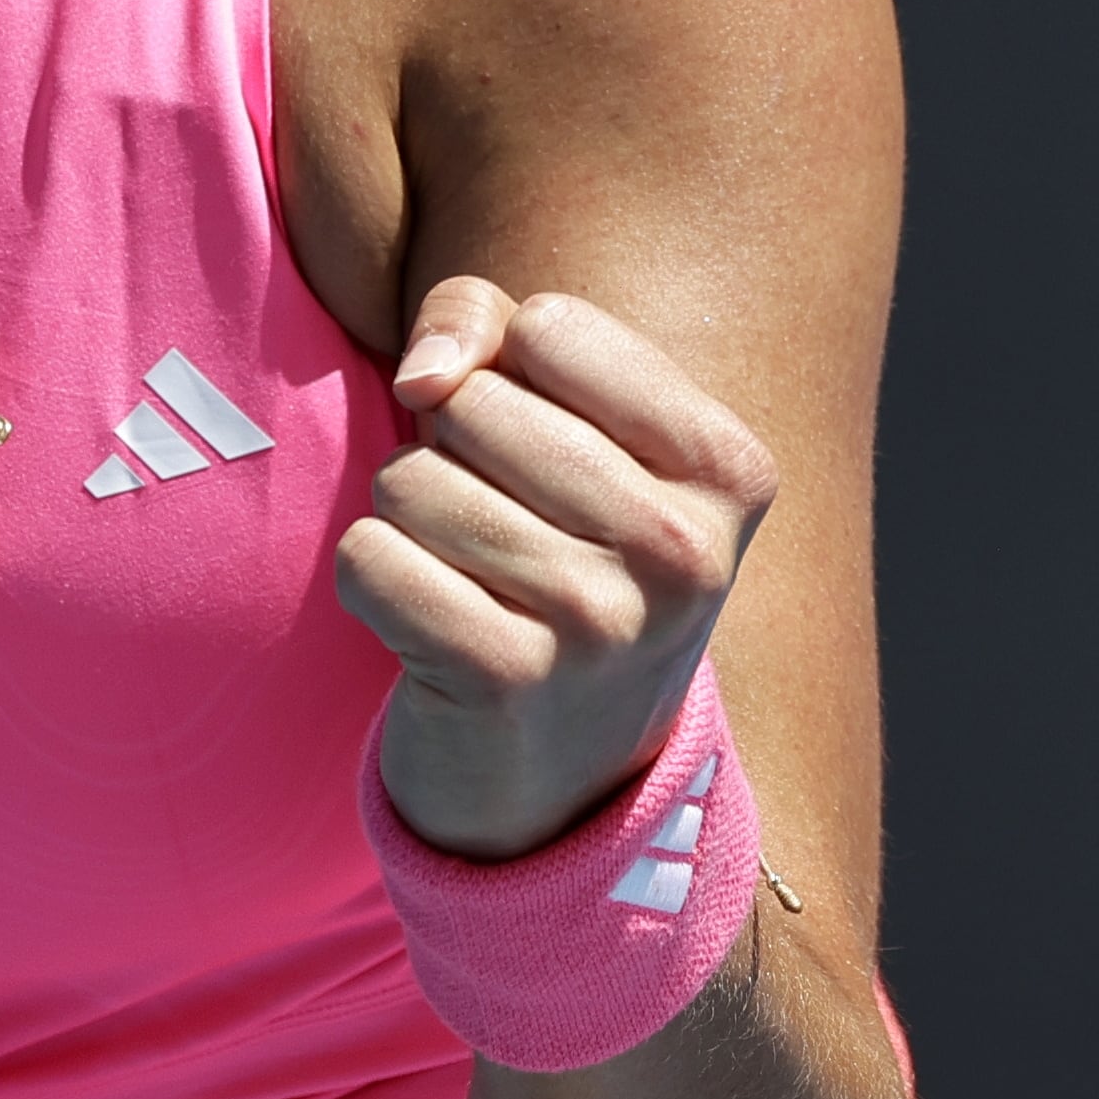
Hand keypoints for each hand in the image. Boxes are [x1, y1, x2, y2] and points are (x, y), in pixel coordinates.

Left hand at [336, 277, 781, 860]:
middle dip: (452, 447)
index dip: (508, 372)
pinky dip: (373, 579)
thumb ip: (487, 324)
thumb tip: (425, 373)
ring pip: (409, 479)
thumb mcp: (561, 421)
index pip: (550, 326)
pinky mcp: (504, 679)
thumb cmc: (556, 547)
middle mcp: (682, 550)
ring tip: (471, 578)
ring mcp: (599, 624)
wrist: (564, 774)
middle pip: (471, 403)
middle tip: (504, 527)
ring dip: (410, 517)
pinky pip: (368, 556)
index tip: (546, 451)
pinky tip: (429, 626)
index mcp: (730, 469)